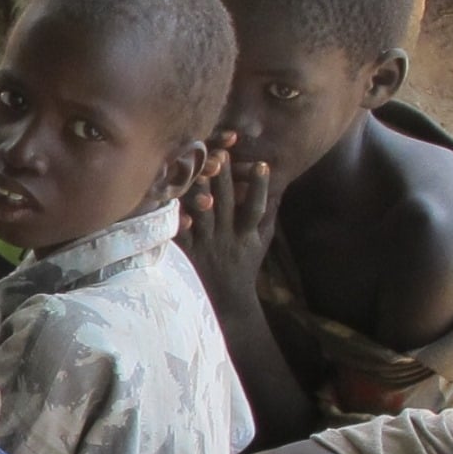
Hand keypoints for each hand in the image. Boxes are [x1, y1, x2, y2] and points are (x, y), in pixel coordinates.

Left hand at [179, 141, 276, 305]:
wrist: (226, 301)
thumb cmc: (245, 265)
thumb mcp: (262, 241)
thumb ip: (268, 215)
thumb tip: (277, 187)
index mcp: (247, 234)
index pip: (256, 207)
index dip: (259, 186)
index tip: (263, 164)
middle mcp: (227, 238)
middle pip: (226, 204)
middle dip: (225, 178)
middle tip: (223, 153)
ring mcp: (207, 245)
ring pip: (203, 215)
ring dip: (201, 192)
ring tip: (200, 169)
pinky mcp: (188, 252)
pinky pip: (182, 233)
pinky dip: (178, 219)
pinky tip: (174, 202)